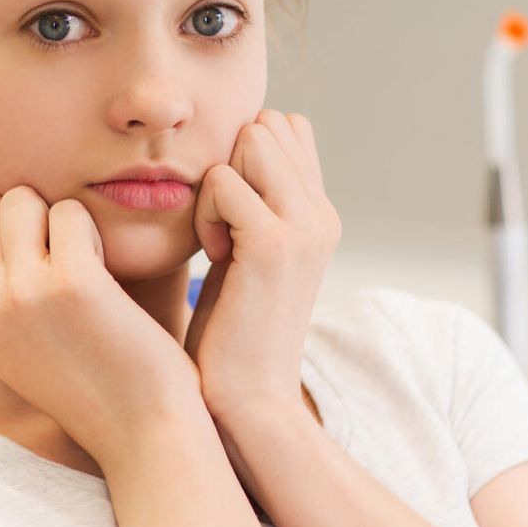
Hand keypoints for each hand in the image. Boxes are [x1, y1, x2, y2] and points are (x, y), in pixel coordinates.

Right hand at [0, 186, 204, 468]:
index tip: (29, 257)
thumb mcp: (15, 344)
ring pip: (23, 199)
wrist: (141, 431)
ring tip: (85, 262)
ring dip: (60, 217)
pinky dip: (94, 230)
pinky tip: (108, 270)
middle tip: (64, 259)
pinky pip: (71, 212)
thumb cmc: (90, 381)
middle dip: (30, 216)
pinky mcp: (71, 282)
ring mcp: (21, 293)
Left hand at [183, 109, 340, 432]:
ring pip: (252, 139)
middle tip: (221, 226)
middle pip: (270, 124)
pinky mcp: (276, 245)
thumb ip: (253, 206)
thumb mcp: (246, 258)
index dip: (245, 154)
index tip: (230, 214)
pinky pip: (223, 180)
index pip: (288, 128)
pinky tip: (213, 255)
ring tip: (218, 240)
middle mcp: (322, 215)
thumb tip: (235, 150)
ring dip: (218, 182)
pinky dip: (205, 212)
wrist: (247, 402)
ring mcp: (305, 227)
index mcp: (319, 216)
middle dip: (231, 160)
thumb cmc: (230, 335)